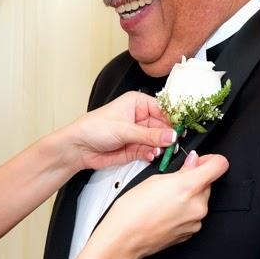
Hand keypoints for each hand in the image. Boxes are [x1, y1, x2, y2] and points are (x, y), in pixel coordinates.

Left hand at [59, 92, 176, 170]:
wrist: (78, 147)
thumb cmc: (94, 128)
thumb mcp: (125, 129)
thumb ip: (150, 135)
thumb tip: (171, 135)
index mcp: (138, 103)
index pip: (163, 110)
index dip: (173, 120)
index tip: (181, 130)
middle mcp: (140, 117)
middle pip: (163, 127)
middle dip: (167, 137)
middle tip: (172, 144)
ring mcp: (138, 134)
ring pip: (158, 141)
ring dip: (159, 147)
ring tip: (157, 151)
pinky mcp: (135, 148)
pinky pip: (150, 151)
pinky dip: (151, 154)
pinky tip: (150, 155)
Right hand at [94, 150, 228, 258]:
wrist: (125, 239)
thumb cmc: (132, 210)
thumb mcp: (155, 179)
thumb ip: (182, 170)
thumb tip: (194, 162)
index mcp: (189, 187)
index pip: (219, 165)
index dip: (211, 160)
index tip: (200, 162)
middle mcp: (197, 206)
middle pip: (208, 183)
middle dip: (195, 180)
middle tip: (173, 182)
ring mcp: (196, 221)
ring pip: (200, 199)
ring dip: (189, 196)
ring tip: (165, 200)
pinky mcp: (191, 232)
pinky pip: (194, 214)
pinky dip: (185, 210)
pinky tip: (166, 212)